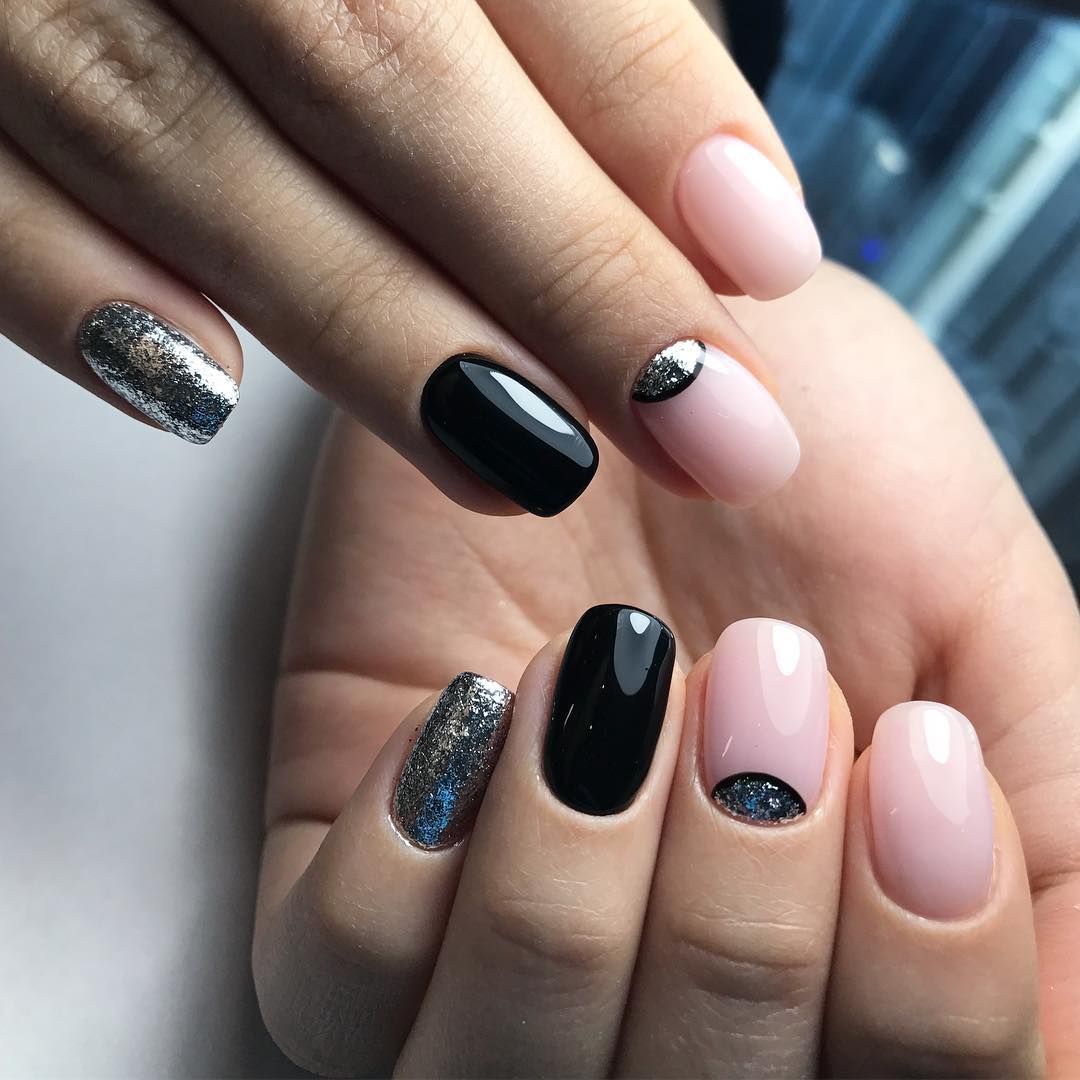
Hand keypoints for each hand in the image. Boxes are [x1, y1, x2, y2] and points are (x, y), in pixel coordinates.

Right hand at [0, 0, 815, 511]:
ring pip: (189, 146)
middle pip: (380, 69)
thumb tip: (707, 197)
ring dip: (375, 330)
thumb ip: (561, 24)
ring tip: (529, 460)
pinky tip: (200, 393)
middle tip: (703, 427)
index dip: (653, 109)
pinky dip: (72, 290)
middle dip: (559, 271)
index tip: (764, 260)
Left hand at [251, 262, 1079, 1073]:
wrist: (637, 345)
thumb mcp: (973, 630)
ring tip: (625, 666)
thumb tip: (1058, 1045)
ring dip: (584, 874)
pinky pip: (336, 969)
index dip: (925, 986)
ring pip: (501, 1071)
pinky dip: (417, 852)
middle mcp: (651, 992)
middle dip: (745, 911)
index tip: (915, 754)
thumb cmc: (811, 467)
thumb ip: (1052, 838)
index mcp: (824, 967)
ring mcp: (476, 947)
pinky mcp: (349, 863)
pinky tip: (485, 696)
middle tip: (764, 679)